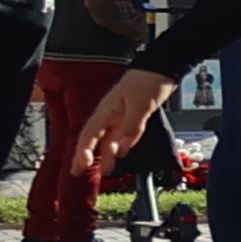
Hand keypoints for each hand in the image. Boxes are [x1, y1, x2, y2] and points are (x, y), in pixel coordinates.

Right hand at [70, 68, 171, 184]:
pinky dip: (120, 147)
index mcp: (106, 111)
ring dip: (106, 155)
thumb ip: (131, 129)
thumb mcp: (140, 106)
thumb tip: (122, 149)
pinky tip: (119, 156)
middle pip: (95, 139)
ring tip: (105, 170)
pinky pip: (122, 136)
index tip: (80, 165)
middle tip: (79, 172)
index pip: (89, 134)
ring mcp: (121, 117)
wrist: (161, 69)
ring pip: (109, 139)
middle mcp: (110, 115)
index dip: (82, 151)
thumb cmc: (147, 82)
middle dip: (86, 156)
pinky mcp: (132, 117)